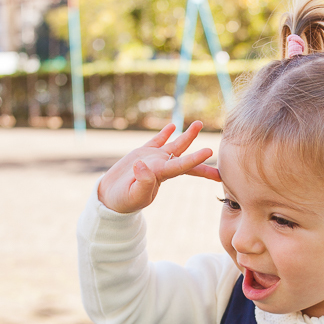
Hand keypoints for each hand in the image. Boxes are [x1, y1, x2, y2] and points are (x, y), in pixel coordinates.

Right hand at [97, 121, 220, 213]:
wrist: (110, 196)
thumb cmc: (123, 200)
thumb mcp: (133, 195)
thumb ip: (142, 181)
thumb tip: (142, 165)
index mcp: (161, 175)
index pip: (182, 166)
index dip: (196, 159)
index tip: (209, 152)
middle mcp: (161, 165)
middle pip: (184, 157)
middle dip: (199, 155)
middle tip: (213, 150)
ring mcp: (153, 158)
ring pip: (174, 145)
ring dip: (187, 135)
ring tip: (198, 124)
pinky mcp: (142, 153)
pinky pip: (157, 140)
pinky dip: (165, 133)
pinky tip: (172, 126)